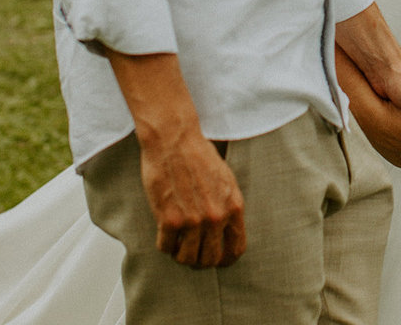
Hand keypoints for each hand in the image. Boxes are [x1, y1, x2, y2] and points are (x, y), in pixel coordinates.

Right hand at [104, 49, 245, 267]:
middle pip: (210, 260)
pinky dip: (164, 242)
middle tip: (191, 248)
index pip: (236, 249)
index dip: (225, 258)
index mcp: (234, 206)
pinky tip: (164, 229)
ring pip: (186, 259)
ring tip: (177, 239)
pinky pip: (165, 248)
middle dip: (200, 258)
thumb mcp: (225, 179)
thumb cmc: (199, 155)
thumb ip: (227, 206)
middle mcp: (216, 217)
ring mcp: (193, 221)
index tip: (215, 256)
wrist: (175, 139)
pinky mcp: (169, 220)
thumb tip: (226, 231)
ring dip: (180, 253)